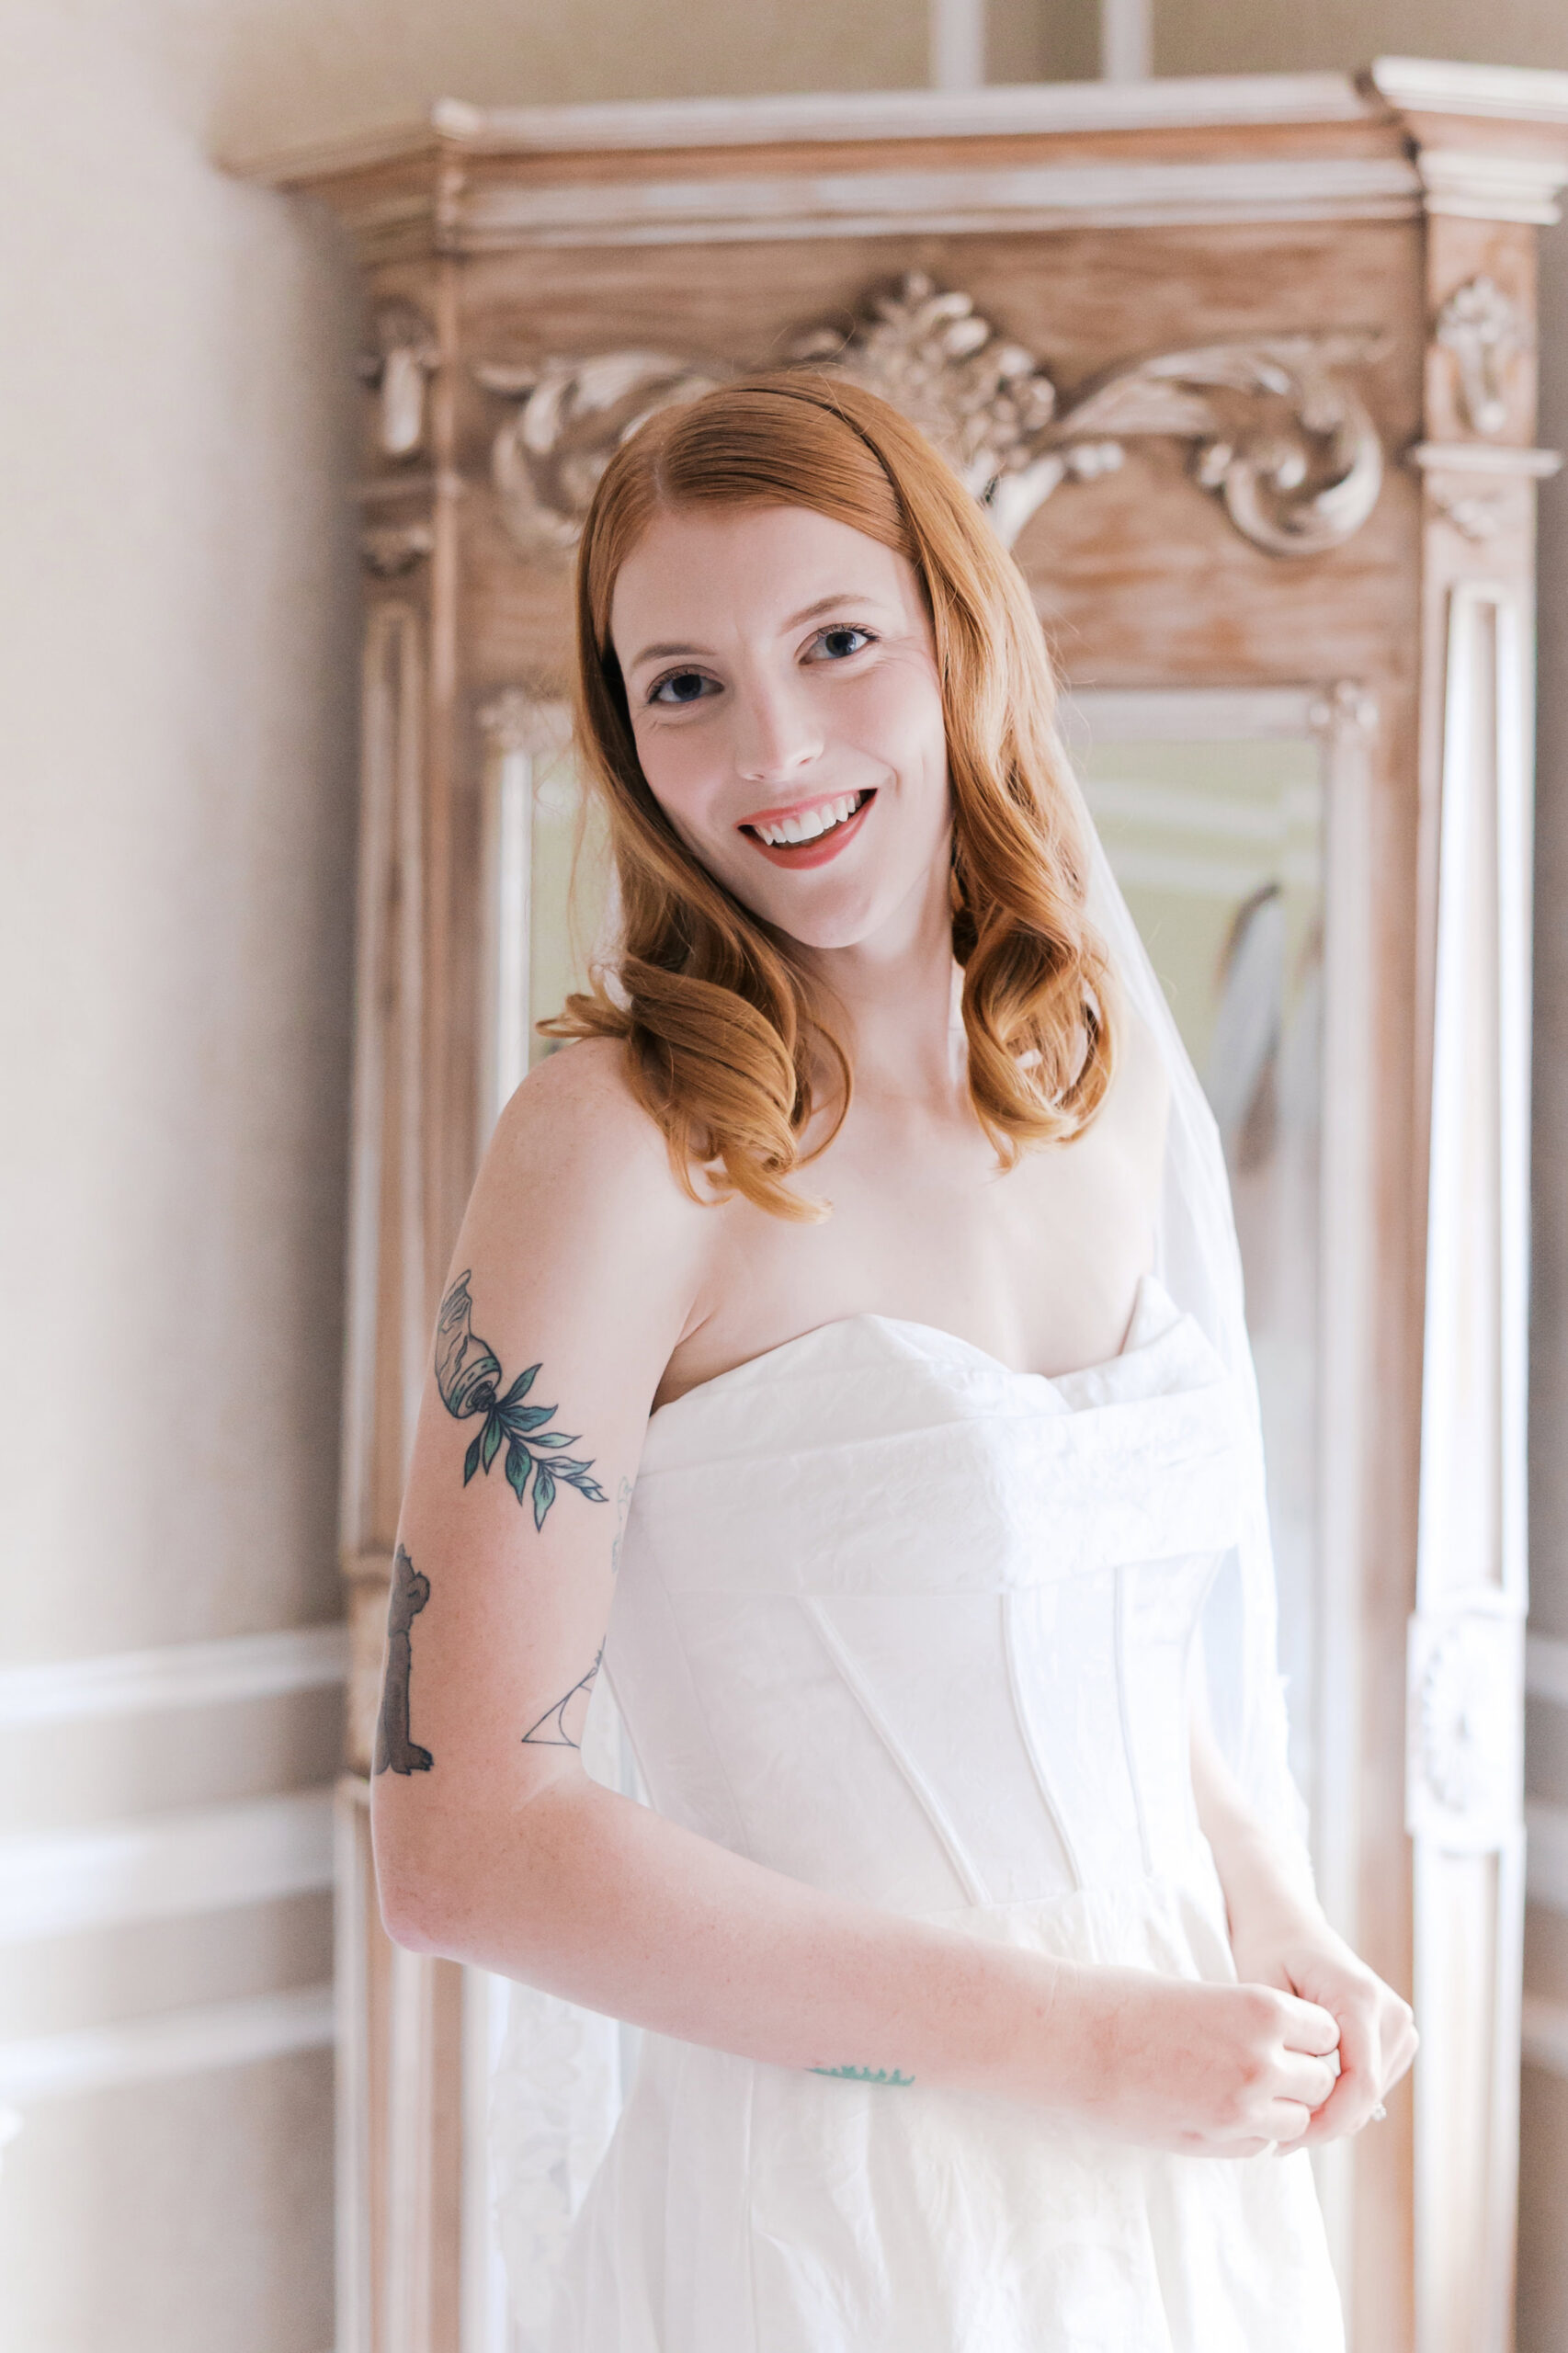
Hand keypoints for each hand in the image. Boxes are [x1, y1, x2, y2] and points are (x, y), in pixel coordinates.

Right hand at [1058, 1964, 1341, 2158]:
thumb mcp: (1203, 1992)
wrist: (1073, 2038)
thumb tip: (1284, 2046)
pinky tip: (1216, 2109)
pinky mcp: (1214, 2142)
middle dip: (1300, 2075)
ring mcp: (1240, 2109)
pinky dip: (1251, 2132)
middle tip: (1265, 2065)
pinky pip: (1261, 2145)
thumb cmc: (1128, 2002)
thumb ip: (1250, 2022)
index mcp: (1261, 2010)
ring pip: (1298, 2120)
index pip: (1327, 2032)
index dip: (1308, 2035)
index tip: (1285, 2034)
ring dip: (1280, 2109)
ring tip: (1239, 2089)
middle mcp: (1262, 2061)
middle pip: (1320, 2081)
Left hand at [1228, 1908, 1416, 2145]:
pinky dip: (1343, 2100)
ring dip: (1334, 2116)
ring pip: (1372, 2097)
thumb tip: (1309, 2100)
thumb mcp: (1264, 1991)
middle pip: (1367, 2096)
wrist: (1286, 1920)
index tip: (1283, 2142)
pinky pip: (1373, 2085)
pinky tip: (1305, 2099)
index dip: (1326, 2123)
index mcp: (1360, 1997)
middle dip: (1325, 2126)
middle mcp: (1392, 2011)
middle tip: (1276, 2144)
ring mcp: (1401, 2022)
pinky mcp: (1398, 2033)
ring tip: (1284, 2119)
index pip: (1360, 2084)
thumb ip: (1290, 2043)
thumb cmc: (1267, 1949)